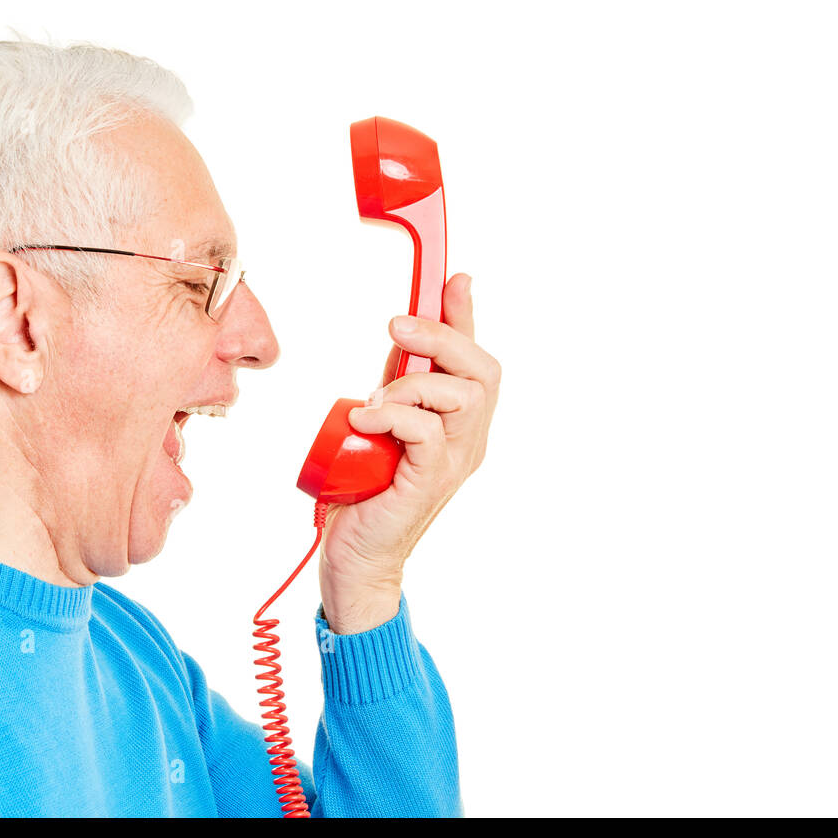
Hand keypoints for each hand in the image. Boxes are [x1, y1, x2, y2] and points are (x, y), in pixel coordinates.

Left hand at [318, 273, 500, 632]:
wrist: (354, 558)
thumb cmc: (365, 495)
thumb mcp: (381, 421)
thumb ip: (397, 381)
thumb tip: (403, 334)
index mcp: (460, 425)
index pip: (476, 360)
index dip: (466, 317)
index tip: (452, 279)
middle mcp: (468, 441)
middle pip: (482, 370)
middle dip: (442, 336)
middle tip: (396, 326)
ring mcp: (453, 462)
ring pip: (460, 394)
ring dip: (410, 382)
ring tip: (373, 400)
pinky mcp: (430, 480)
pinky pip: (427, 429)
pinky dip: (393, 413)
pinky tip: (365, 418)